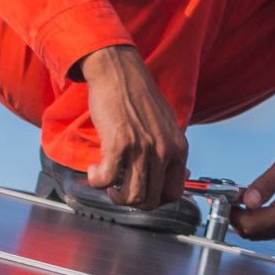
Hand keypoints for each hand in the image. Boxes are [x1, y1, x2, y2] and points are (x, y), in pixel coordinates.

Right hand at [78, 45, 185, 209]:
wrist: (120, 73)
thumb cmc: (140, 97)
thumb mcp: (167, 125)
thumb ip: (170, 150)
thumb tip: (175, 175)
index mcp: (178, 148)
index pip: (174, 193)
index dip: (155, 199)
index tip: (141, 192)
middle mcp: (164, 151)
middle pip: (151, 200)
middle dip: (132, 201)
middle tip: (119, 189)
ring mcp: (143, 149)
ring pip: (131, 196)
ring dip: (114, 195)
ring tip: (107, 180)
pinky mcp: (119, 144)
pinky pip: (105, 180)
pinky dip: (96, 180)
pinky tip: (95, 169)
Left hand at [233, 127, 274, 239]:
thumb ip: (266, 184)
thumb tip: (248, 201)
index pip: (253, 225)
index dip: (233, 214)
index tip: (224, 199)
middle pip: (255, 233)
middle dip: (237, 218)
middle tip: (229, 198)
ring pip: (262, 232)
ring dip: (247, 219)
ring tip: (240, 198)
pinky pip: (272, 227)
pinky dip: (258, 218)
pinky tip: (254, 202)